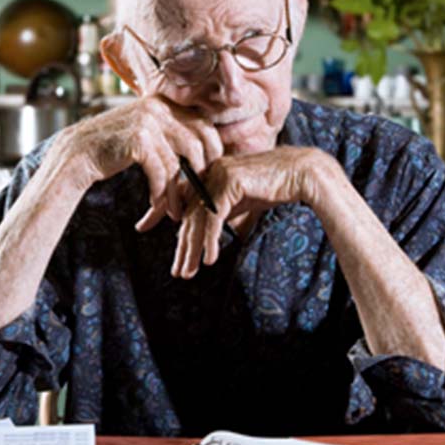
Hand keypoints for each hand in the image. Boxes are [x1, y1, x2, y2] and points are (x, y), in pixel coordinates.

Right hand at [61, 95, 222, 226]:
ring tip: (174, 209)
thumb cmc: (111, 148)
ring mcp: (148, 122)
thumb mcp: (143, 130)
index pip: (204, 123)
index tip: (207, 172)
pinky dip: (160, 193)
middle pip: (200, 141)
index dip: (212, 150)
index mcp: (162, 102)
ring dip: (178, 191)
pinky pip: (162, 172)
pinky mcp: (139, 141)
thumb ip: (168, 132)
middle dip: (201, 172)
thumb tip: (201, 150)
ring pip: (180, 162)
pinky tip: (155, 204)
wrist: (76, 154)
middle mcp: (158, 107)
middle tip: (196, 193)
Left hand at [170, 146, 326, 278]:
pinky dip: (210, 241)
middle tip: (176, 270)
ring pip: (198, 219)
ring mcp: (218, 175)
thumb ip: (218, 211)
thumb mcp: (239, 202)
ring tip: (188, 272)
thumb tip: (201, 230)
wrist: (302, 174)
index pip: (179, 197)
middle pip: (187, 213)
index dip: (159, 212)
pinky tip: (209, 260)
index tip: (143, 226)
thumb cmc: (274, 188)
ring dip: (192, 250)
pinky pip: (213, 218)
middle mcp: (208, 171)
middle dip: (181, 245)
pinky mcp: (230, 183)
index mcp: (207, 172)